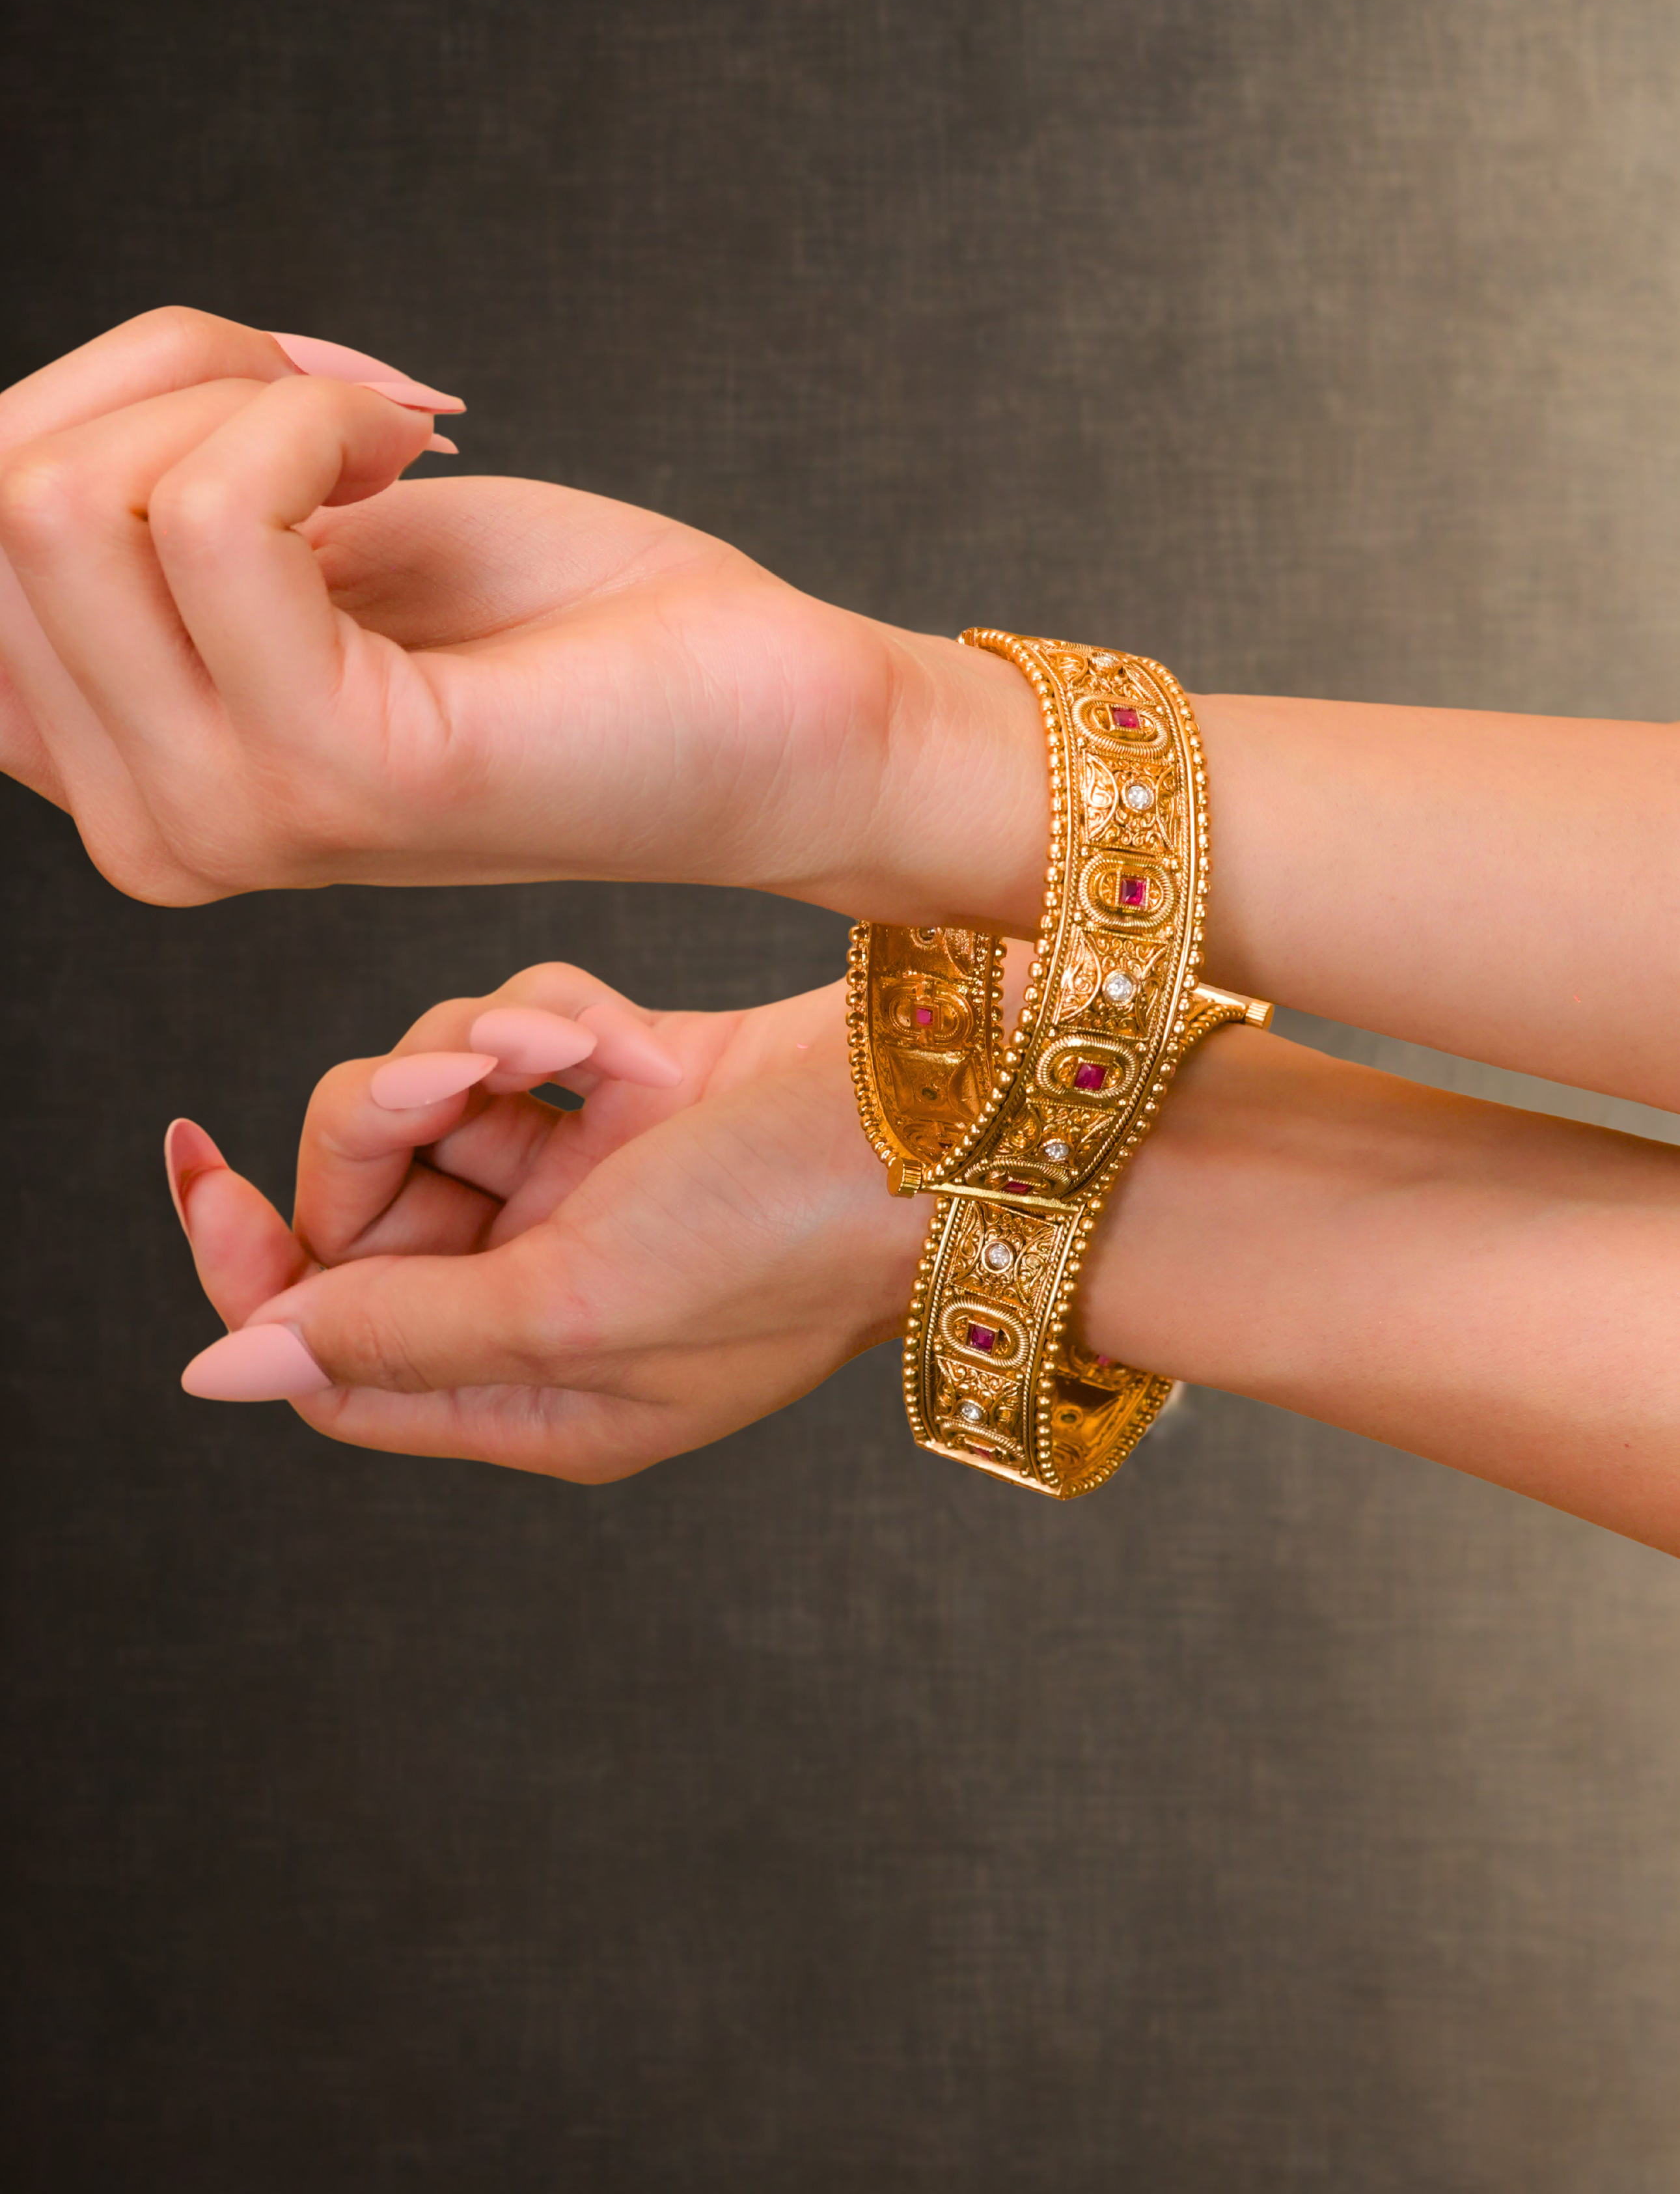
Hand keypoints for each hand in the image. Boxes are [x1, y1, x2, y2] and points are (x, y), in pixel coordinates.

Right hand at [0, 309, 1046, 923]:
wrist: (761, 705)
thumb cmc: (550, 612)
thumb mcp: (290, 529)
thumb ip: (131, 502)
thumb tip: (3, 421)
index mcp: (116, 769)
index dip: (95, 399)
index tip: (263, 399)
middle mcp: (146, 828)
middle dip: (165, 374)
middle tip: (338, 405)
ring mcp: (231, 819)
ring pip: (61, 501)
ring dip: (240, 390)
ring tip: (381, 442)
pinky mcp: (339, 776)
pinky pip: (212, 512)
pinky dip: (313, 414)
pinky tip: (416, 455)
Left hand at [166, 962, 929, 1479]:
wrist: (960, 1113)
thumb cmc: (794, 1235)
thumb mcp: (575, 1304)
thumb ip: (389, 1331)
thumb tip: (217, 1373)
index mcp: (534, 1392)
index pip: (328, 1347)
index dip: (253, 1264)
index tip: (203, 1166)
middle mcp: (552, 1296)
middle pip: (369, 1211)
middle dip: (387, 1125)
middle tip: (459, 1081)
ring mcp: (594, 1188)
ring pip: (431, 1105)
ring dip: (473, 1053)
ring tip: (567, 1042)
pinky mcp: (633, 1091)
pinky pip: (515, 1035)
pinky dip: (544, 1016)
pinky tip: (621, 1033)